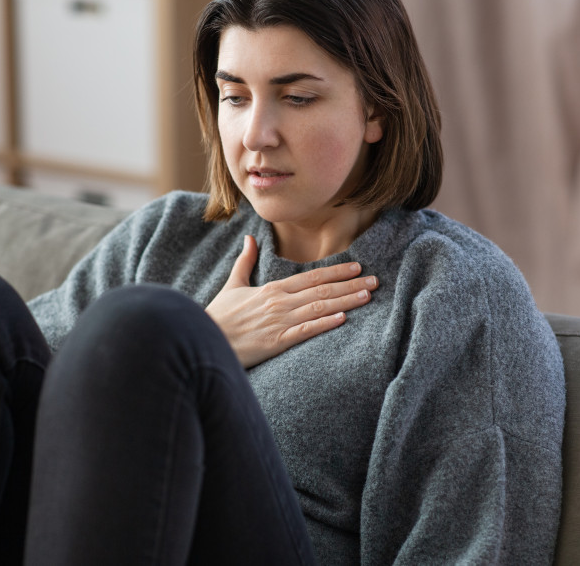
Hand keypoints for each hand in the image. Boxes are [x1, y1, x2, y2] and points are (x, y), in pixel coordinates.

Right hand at [205, 235, 378, 367]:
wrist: (205, 339)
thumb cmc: (219, 316)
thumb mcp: (232, 285)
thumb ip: (245, 262)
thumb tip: (250, 238)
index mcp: (272, 289)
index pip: (311, 277)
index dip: (336, 271)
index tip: (357, 266)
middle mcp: (279, 302)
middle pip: (322, 290)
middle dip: (350, 284)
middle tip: (375, 280)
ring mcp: (279, 322)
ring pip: (319, 308)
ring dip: (345, 301)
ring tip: (367, 296)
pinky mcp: (276, 342)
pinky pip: (304, 331)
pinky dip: (323, 324)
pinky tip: (342, 318)